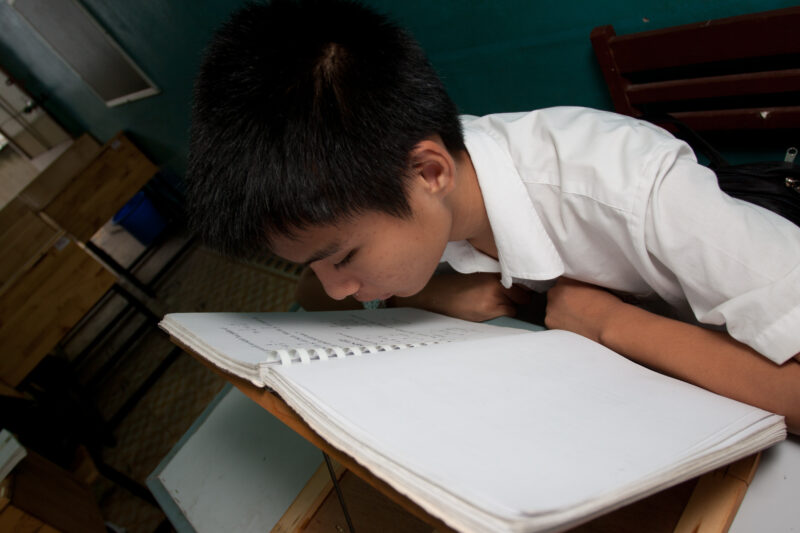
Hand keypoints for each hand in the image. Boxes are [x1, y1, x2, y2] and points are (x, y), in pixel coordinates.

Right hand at [393, 272, 530, 321]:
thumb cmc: (456, 286)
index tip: (526, 288)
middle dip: (521, 298)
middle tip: (516, 299)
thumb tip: (518, 286)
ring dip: (512, 306)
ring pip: (517, 305)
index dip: (525, 285)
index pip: (521, 280)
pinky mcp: (488, 311)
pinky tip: (494, 311)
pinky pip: (509, 313)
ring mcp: (492, 299)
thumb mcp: (478, 276)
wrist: (437, 295)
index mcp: (492, 272)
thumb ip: (496, 279)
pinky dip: (506, 313)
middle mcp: (494, 284)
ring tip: (500, 304)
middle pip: (523, 293)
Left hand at [544, 277, 625, 342]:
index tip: (576, 295)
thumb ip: (579, 283)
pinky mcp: (549, 322)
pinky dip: (560, 323)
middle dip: (563, 299)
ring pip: (553, 308)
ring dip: (560, 311)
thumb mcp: (593, 284)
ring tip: (576, 317)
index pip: (562, 282)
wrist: (609, 323)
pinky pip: (553, 320)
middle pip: (555, 294)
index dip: (570, 289)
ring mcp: (550, 307)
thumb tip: (576, 287)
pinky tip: (573, 324)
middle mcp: (554, 291)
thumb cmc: (607, 304)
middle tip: (577, 307)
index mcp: (564, 279)